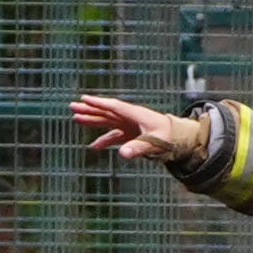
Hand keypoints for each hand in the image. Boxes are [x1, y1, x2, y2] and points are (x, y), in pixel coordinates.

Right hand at [70, 94, 197, 165]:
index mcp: (135, 114)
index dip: (98, 103)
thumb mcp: (154, 143)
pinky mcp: (130, 135)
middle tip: (73, 106)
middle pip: (106, 112)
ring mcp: (129, 126)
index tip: (84, 99)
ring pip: (106, 121)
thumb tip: (122, 154)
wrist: (179, 138)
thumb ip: (138, 148)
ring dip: (92, 120)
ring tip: (76, 117)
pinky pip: (113, 136)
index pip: (114, 107)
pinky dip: (103, 141)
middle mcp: (130, 118)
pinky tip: (93, 147)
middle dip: (90, 109)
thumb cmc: (169, 137)